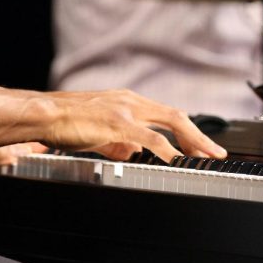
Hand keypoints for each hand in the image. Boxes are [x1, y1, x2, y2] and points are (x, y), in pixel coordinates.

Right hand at [43, 89, 226, 161]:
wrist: (46, 115)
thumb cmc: (68, 123)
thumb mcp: (101, 133)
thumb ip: (121, 142)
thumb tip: (137, 154)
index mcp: (129, 102)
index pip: (168, 115)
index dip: (189, 131)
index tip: (203, 147)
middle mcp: (132, 101)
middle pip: (177, 116)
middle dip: (199, 136)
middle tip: (216, 153)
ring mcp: (126, 110)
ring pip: (170, 122)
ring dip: (192, 141)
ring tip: (206, 158)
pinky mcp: (117, 123)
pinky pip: (150, 137)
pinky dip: (168, 149)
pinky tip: (178, 160)